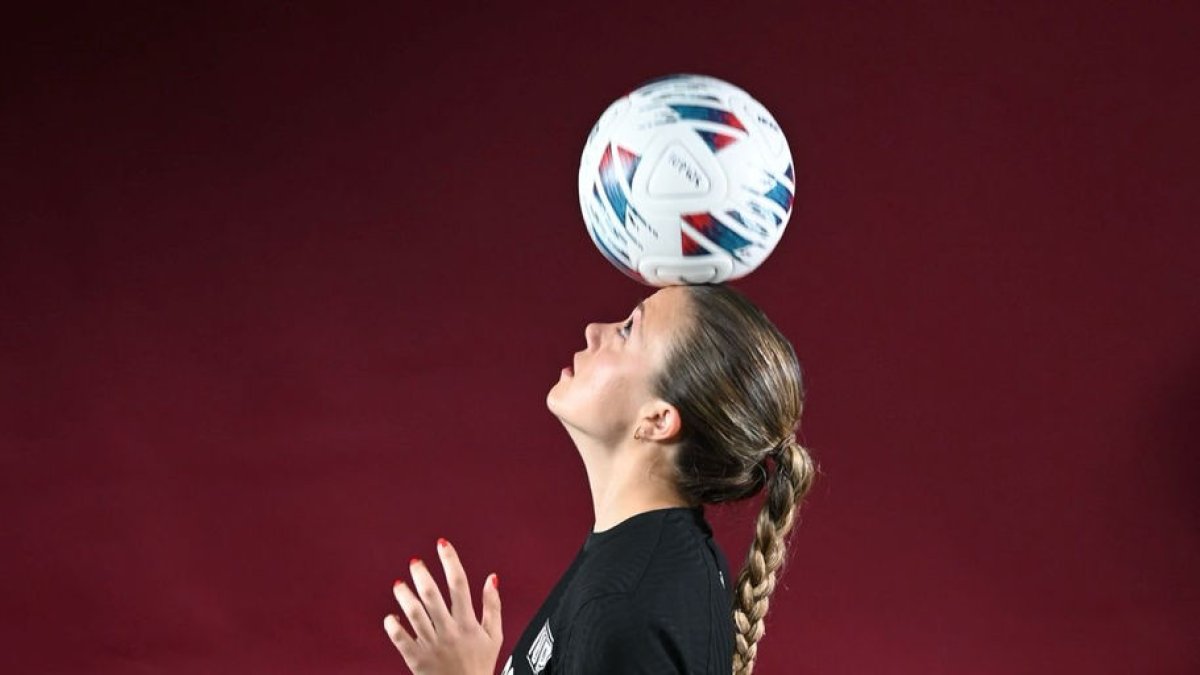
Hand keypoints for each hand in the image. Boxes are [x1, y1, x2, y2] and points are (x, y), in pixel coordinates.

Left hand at [383, 538, 501, 674]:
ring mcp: (431, 645)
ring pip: (414, 614)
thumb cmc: (480, 666)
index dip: (450, 561)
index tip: (442, 544)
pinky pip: (400, 639)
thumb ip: (493, 605)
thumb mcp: (495, 636)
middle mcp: (449, 631)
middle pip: (432, 596)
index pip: (459, 584)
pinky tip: (391, 616)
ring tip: (399, 584)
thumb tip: (492, 577)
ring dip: (404, 596)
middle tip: (414, 562)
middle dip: (422, 575)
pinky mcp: (416, 659)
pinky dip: (393, 626)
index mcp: (468, 623)